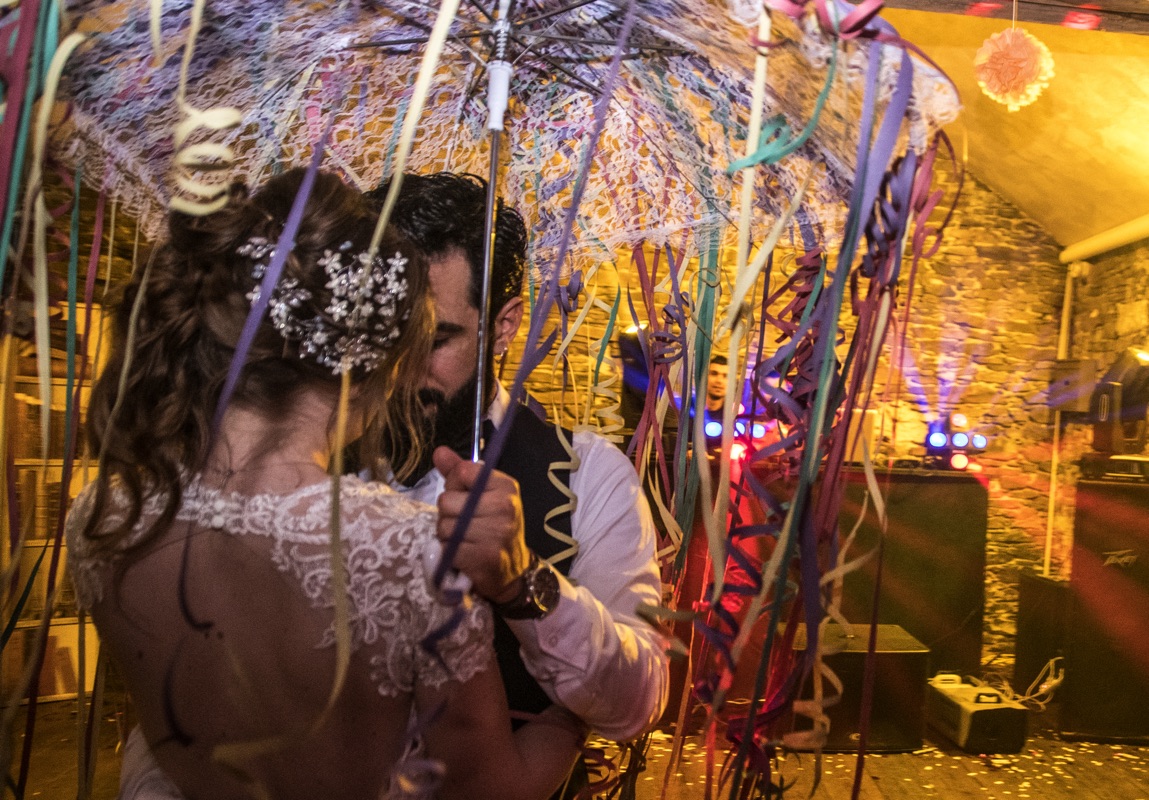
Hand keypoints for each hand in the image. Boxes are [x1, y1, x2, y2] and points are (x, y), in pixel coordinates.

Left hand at [433, 446, 530, 602]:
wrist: (512, 571)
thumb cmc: (493, 526)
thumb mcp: (482, 495)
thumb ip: (459, 472)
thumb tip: (439, 451)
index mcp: (506, 486)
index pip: (462, 471)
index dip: (455, 485)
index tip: (467, 497)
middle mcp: (504, 506)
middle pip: (446, 500)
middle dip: (448, 514)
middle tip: (465, 524)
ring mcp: (495, 533)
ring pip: (444, 526)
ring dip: (447, 536)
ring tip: (465, 540)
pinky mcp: (484, 557)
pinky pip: (447, 549)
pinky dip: (449, 554)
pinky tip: (464, 555)